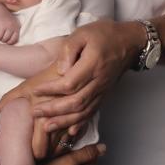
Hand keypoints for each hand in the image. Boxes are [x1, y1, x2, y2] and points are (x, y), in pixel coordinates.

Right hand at [0, 10, 19, 44]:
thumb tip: (12, 45)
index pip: (13, 40)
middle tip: (1, 36)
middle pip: (4, 39)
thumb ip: (14, 34)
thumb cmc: (7, 22)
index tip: (7, 41)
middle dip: (2, 40)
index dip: (9, 42)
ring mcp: (2, 25)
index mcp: (16, 27)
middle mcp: (10, 26)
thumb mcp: (13, 26)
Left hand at [0, 21, 137, 134]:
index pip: (69, 83)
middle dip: (53, 110)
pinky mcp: (104, 95)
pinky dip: (80, 123)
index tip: (35, 91)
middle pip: (75, 102)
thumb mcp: (83, 33)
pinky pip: (92, 112)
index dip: (51, 90)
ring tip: (46, 126)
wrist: (130, 42)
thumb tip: (60, 69)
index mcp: (92, 65)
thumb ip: (69, 49)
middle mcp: (98, 81)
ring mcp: (102, 90)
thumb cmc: (104, 34)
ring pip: (84, 111)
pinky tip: (70, 131)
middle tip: (34, 112)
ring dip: (64, 121)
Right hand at [29, 143, 105, 164]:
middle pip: (84, 164)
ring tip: (58, 153)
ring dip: (69, 161)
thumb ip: (86, 154)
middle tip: (66, 145)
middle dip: (78, 154)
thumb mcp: (69, 161)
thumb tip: (103, 148)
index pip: (93, 158)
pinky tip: (53, 164)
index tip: (77, 139)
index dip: (87, 146)